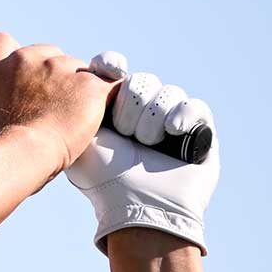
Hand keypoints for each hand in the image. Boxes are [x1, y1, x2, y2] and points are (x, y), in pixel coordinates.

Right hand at [0, 32, 118, 178]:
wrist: (22, 154)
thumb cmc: (1, 147)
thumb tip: (12, 103)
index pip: (3, 42)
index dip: (16, 59)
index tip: (24, 77)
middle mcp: (23, 60)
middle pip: (49, 55)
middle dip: (54, 77)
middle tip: (51, 110)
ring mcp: (58, 68)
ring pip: (79, 70)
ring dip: (78, 89)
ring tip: (70, 121)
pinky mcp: (89, 83)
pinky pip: (110, 83)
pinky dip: (107, 98)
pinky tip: (101, 115)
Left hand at [64, 52, 220, 253]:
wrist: (138, 206)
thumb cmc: (104, 179)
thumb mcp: (79, 140)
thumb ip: (71, 107)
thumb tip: (72, 74)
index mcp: (111, 110)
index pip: (113, 70)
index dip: (111, 65)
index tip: (111, 69)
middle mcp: (141, 114)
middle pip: (142, 81)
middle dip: (133, 104)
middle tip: (127, 132)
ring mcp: (171, 122)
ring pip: (168, 92)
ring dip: (154, 117)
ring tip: (148, 143)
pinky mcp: (200, 133)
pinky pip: (196, 106)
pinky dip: (184, 115)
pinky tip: (173, 130)